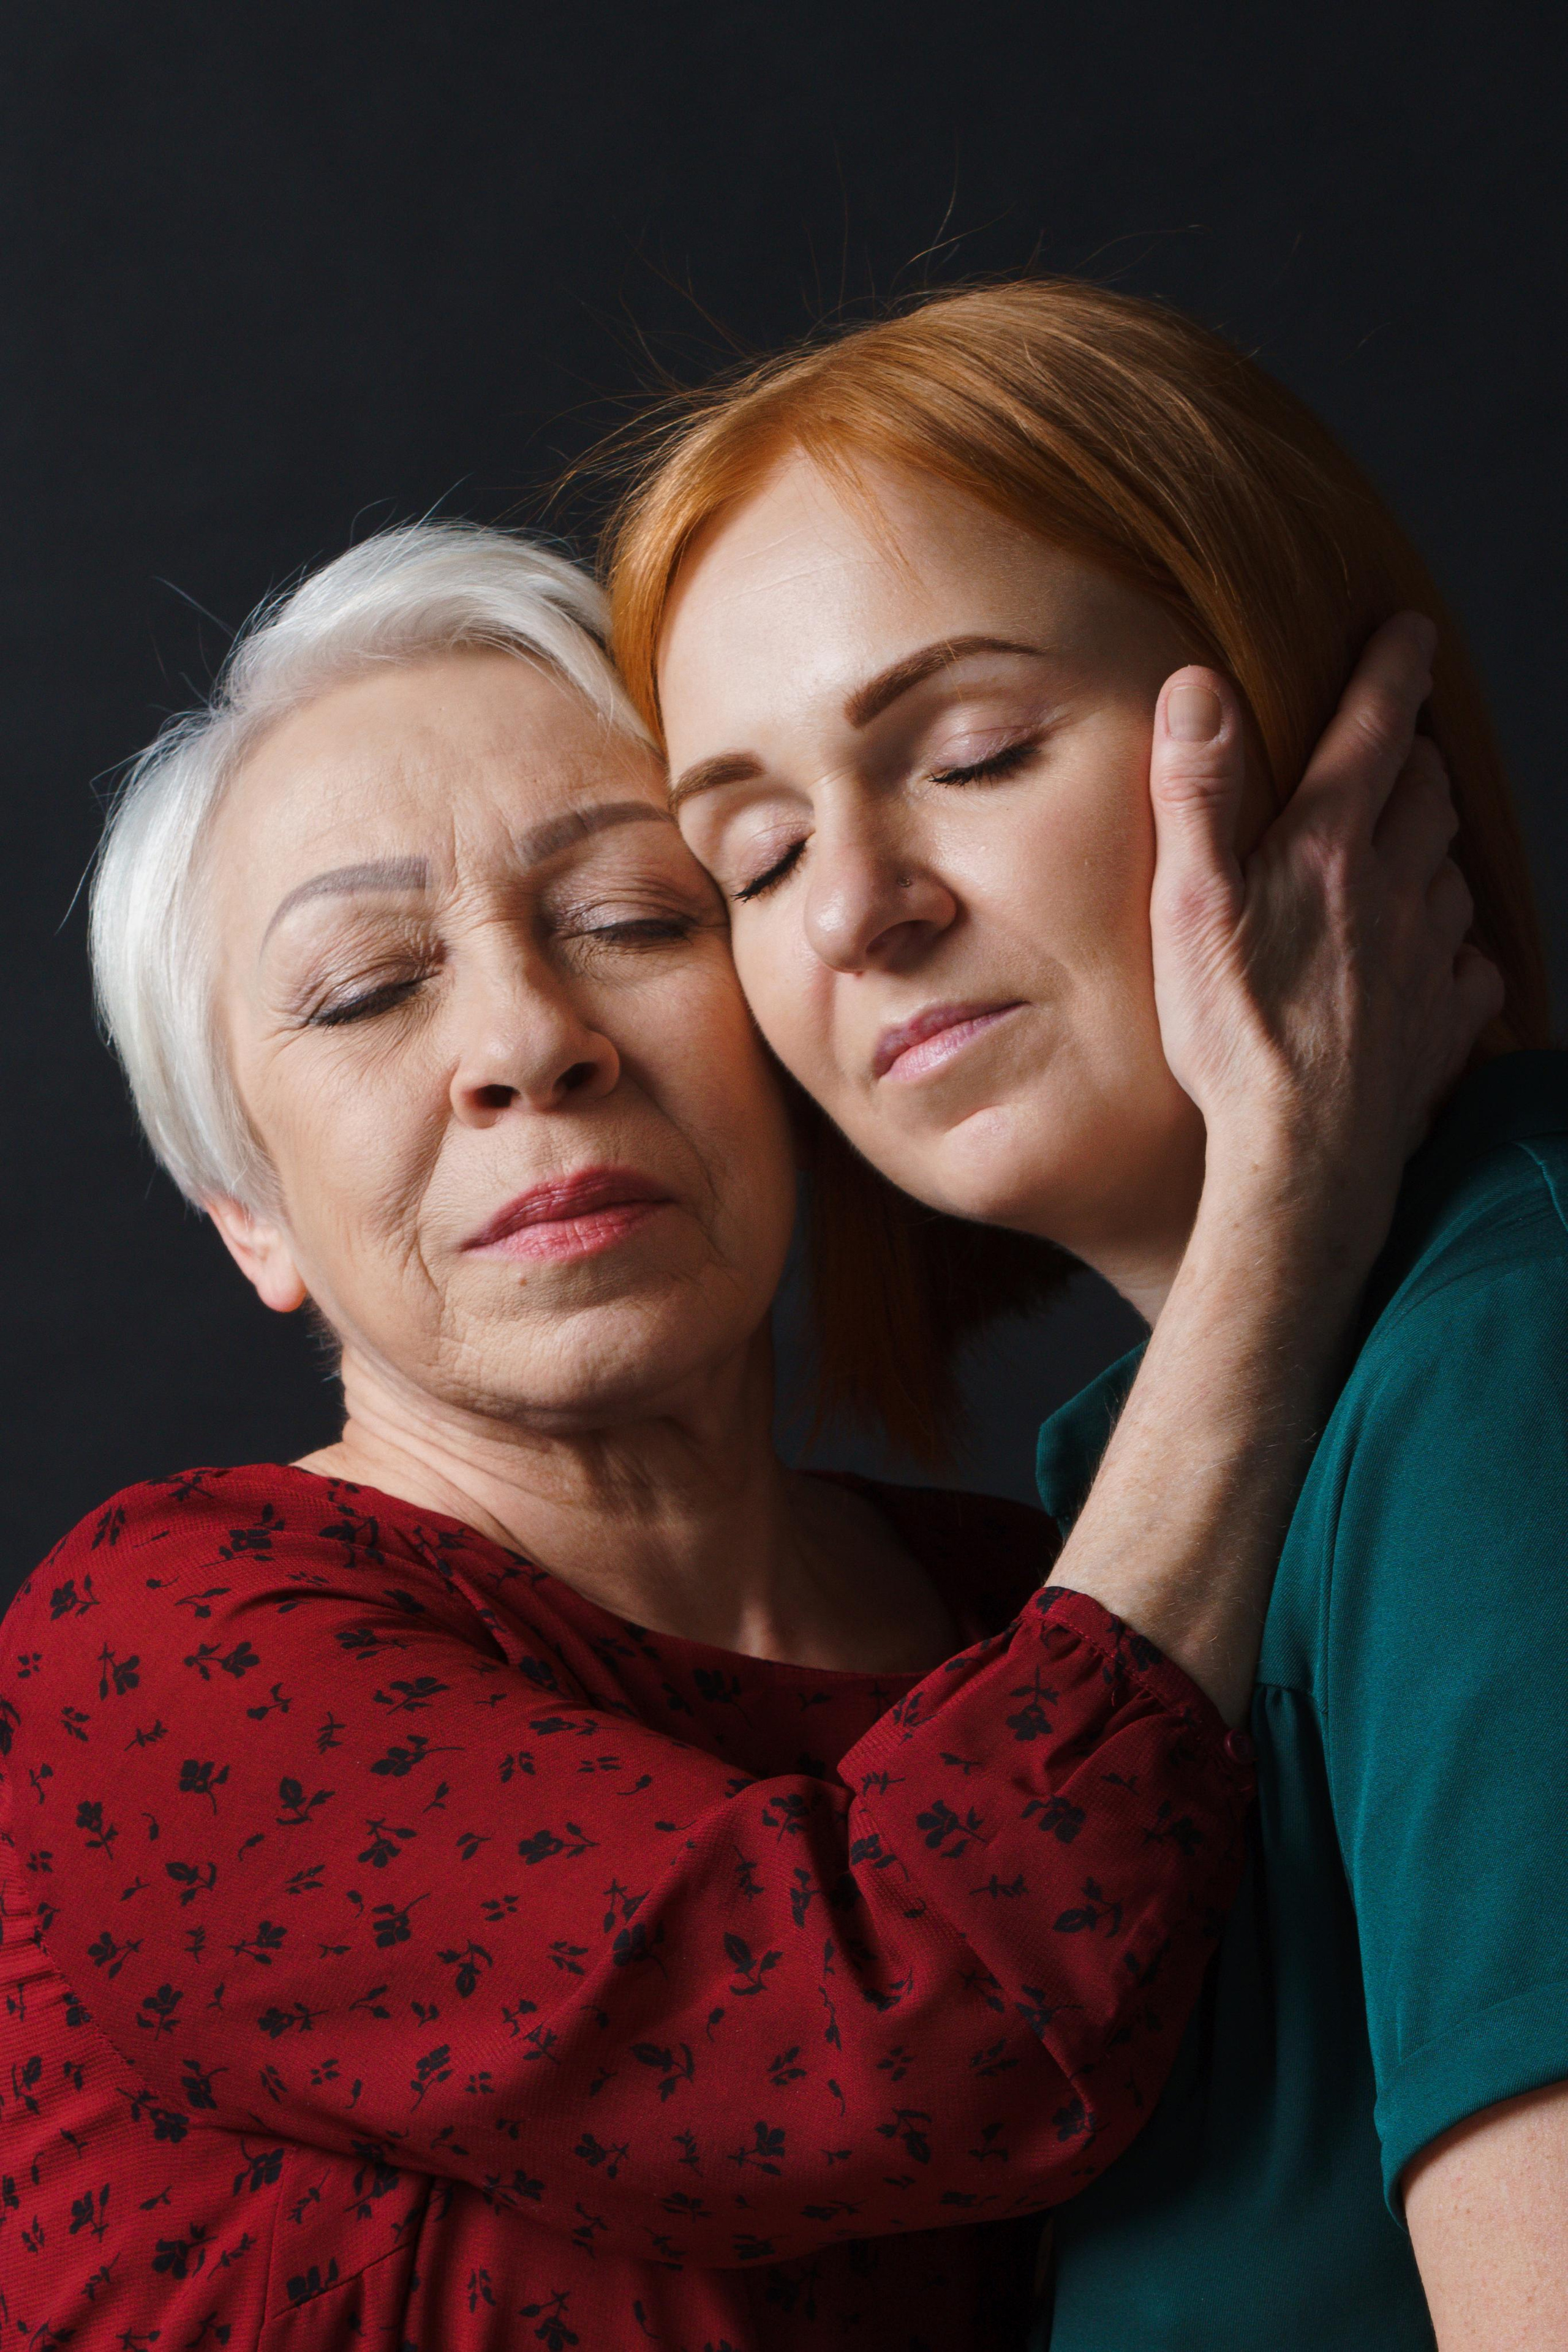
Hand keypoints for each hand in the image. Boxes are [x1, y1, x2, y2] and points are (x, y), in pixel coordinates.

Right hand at [1147, 613, 1502, 1284]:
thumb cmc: (1233, 1037)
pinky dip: (1456, 949)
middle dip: (1414, 760)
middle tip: (1394, 751)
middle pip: (1428, 794)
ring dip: (1433, 848)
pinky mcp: (1442, 1023)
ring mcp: (1428, 960)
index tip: (1409, 631)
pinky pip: (1471, 966)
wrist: (1301, 1157)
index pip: (1376, 730)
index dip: (1394, 669)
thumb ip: (1195, 792)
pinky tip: (1430, 961)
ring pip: (1452, 873)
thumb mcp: (1188, 906)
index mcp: (1331, 851)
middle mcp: (1396, 891)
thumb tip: (1198, 686)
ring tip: (1404, 852)